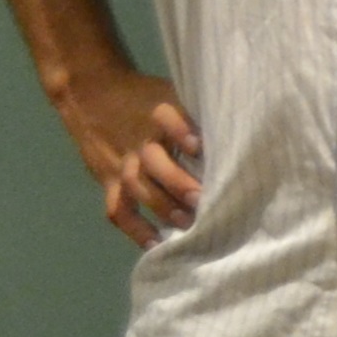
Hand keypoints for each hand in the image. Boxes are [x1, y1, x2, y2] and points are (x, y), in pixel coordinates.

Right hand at [57, 68, 200, 246]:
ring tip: (187, 225)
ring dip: (162, 206)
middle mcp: (139, 139)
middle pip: (153, 161)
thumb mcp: (172, 91)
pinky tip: (155, 245)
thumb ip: (198, 111)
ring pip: (136, 186)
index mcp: (157, 111)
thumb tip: (245, 130)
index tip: (200, 146)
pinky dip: (135, 229)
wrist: (92, 94)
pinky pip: (117, 208)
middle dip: (178, 182)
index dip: (180, 129)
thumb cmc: (146, 95)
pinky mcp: (108, 179)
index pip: (165, 117)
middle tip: (203, 199)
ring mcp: (121, 162)